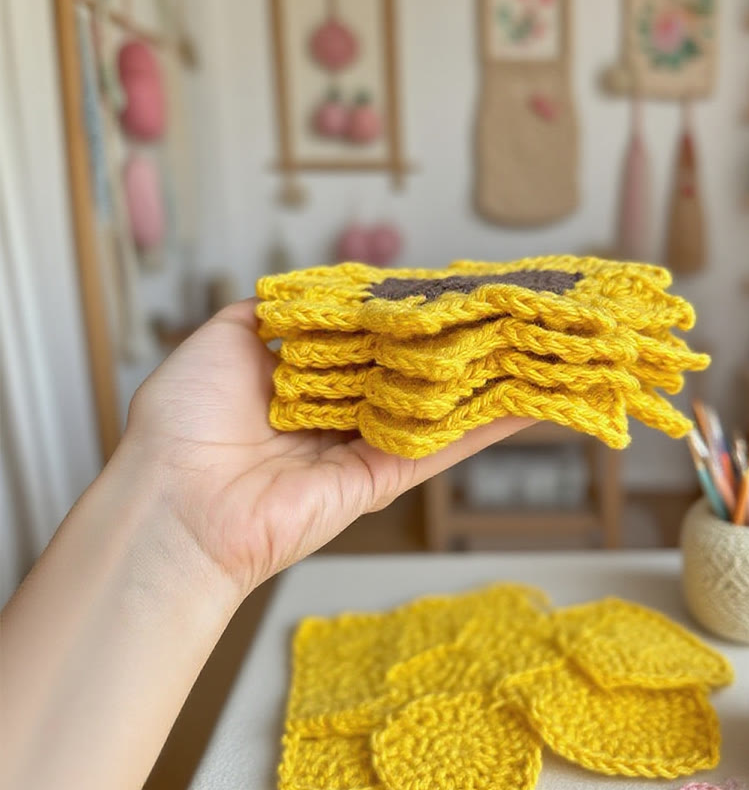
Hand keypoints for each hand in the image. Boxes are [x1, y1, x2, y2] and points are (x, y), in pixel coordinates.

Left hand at [120, 300, 531, 597]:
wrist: (176, 505)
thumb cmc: (183, 421)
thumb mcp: (218, 340)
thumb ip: (270, 313)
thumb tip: (310, 292)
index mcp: (300, 379)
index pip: (366, 336)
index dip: (404, 311)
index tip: (446, 284)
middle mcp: (336, 411)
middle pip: (406, 369)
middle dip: (452, 342)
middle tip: (503, 309)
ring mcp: (362, 446)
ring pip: (433, 405)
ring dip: (483, 379)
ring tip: (532, 346)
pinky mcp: (381, 479)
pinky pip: (440, 446)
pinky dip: (488, 427)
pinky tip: (531, 402)